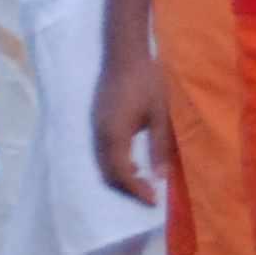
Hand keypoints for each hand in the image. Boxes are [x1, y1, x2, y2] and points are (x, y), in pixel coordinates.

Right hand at [91, 47, 172, 206]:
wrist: (125, 52)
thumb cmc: (146, 81)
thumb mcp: (159, 115)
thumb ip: (159, 147)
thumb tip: (160, 178)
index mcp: (115, 134)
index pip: (122, 173)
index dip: (137, 191)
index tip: (154, 202)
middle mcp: (100, 134)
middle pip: (108, 173)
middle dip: (127, 190)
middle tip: (149, 197)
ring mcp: (95, 127)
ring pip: (102, 164)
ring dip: (120, 178)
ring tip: (143, 183)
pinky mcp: (96, 121)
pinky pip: (101, 152)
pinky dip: (115, 164)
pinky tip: (133, 162)